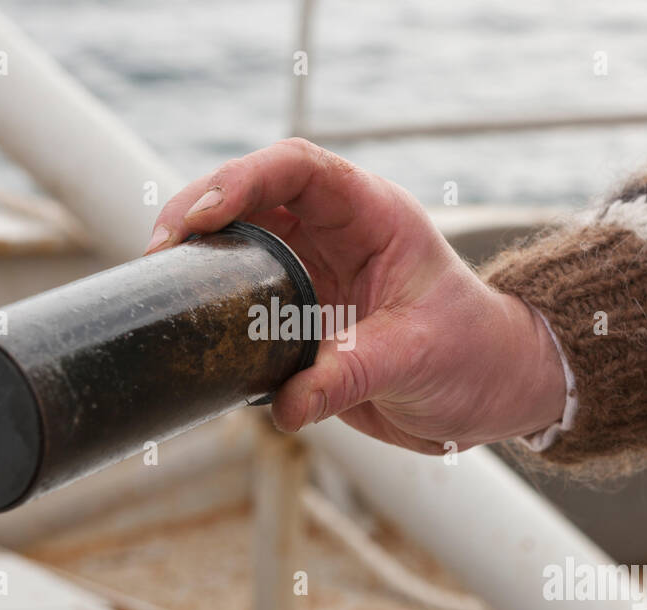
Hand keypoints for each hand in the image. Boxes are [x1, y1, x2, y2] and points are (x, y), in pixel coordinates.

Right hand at [147, 138, 565, 454]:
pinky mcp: (297, 317)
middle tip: (159, 251)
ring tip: (158, 282)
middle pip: (252, 197)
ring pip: (239, 244)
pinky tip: (186, 324)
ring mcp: (312, 273)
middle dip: (199, 213)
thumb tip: (287, 404)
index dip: (243, 179)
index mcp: (373, 216)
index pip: (298, 168)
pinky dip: (213, 309)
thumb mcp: (418, 358)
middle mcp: (335, 235)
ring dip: (197, 257)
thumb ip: (352, 375)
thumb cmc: (473, 353)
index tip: (203, 214)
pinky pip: (244, 301)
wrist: (488, 391)